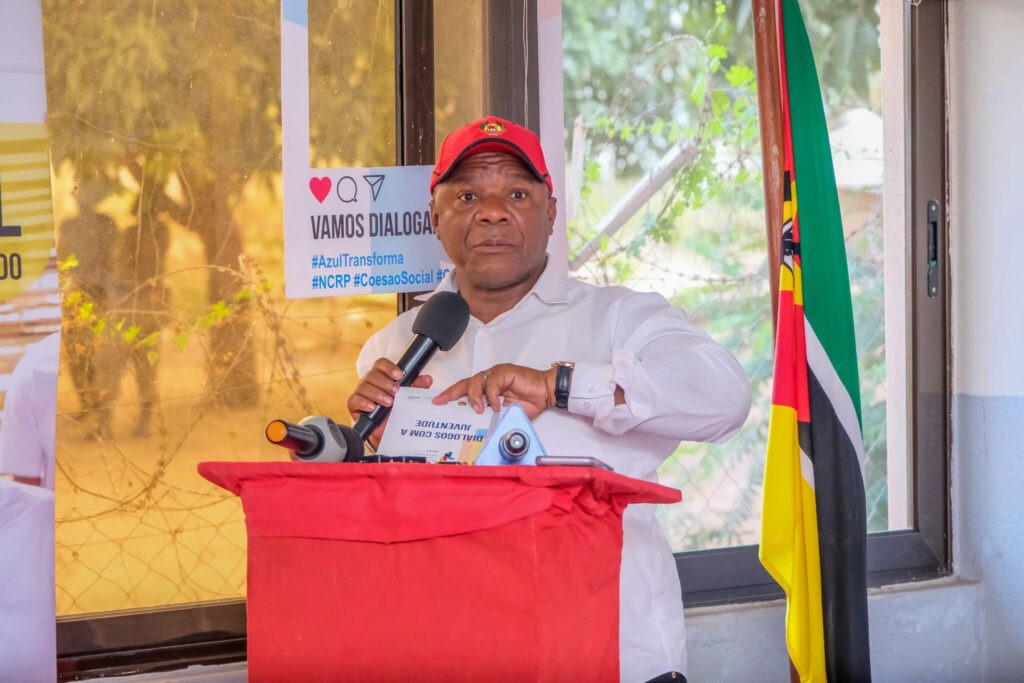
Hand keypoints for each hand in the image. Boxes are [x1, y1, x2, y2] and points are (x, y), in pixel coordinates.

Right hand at [347, 358, 432, 447]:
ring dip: (378, 394)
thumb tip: (427, 379)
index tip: (399, 375)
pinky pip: (354, 400)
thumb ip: (417, 387)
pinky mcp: (354, 404)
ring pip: (364, 386)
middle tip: (397, 392)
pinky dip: (363, 402)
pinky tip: (372, 407)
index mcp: (381, 375)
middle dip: (386, 383)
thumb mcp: (408, 397)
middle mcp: (369, 381)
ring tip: (389, 402)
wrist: (386, 427)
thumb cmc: (396, 407)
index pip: (381, 364)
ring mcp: (360, 392)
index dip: (389, 367)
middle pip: (373, 374)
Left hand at [432, 363, 555, 419]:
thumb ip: (491, 416)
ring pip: (476, 380)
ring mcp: (497, 374)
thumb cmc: (528, 403)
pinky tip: (495, 404)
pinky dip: (492, 394)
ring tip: (477, 409)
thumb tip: (476, 426)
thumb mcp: (505, 413)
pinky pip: (493, 382)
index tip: (438, 402)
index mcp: (487, 388)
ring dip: (474, 396)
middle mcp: (489, 379)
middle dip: (452, 392)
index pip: (465, 389)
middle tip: (442, 401)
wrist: (546, 393)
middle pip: (466, 383)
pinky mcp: (506, 372)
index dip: (451, 395)